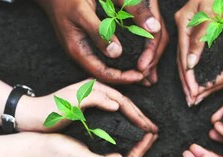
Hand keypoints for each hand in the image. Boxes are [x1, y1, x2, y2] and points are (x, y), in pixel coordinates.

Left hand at [16, 79, 157, 133]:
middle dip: (140, 117)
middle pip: (124, 104)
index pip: (123, 101)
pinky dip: (122, 123)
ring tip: (146, 132)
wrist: (30, 116)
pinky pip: (111, 116)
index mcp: (95, 88)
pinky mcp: (88, 110)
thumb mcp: (71, 103)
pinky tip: (127, 132)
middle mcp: (96, 92)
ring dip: (133, 120)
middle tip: (154, 132)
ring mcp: (93, 101)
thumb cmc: (49, 110)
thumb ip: (94, 100)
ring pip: (120, 110)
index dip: (138, 114)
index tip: (150, 127)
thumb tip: (117, 104)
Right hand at [32, 132, 156, 156]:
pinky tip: (127, 140)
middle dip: (143, 150)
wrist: (37, 149)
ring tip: (146, 137)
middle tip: (155, 135)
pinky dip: (124, 147)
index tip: (152, 137)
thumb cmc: (56, 152)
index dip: (142, 151)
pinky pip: (114, 155)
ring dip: (136, 148)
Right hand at [36, 0, 167, 84]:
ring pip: (105, 66)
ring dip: (122, 70)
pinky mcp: (85, 42)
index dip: (122, 77)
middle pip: (105, 74)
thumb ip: (99, 32)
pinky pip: (103, 57)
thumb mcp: (82, 12)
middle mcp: (79, 54)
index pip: (103, 74)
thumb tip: (117, 52)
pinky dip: (118, 59)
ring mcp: (82, 49)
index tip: (140, 75)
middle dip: (125, 77)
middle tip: (145, 75)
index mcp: (77, 50)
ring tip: (140, 69)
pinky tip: (129, 56)